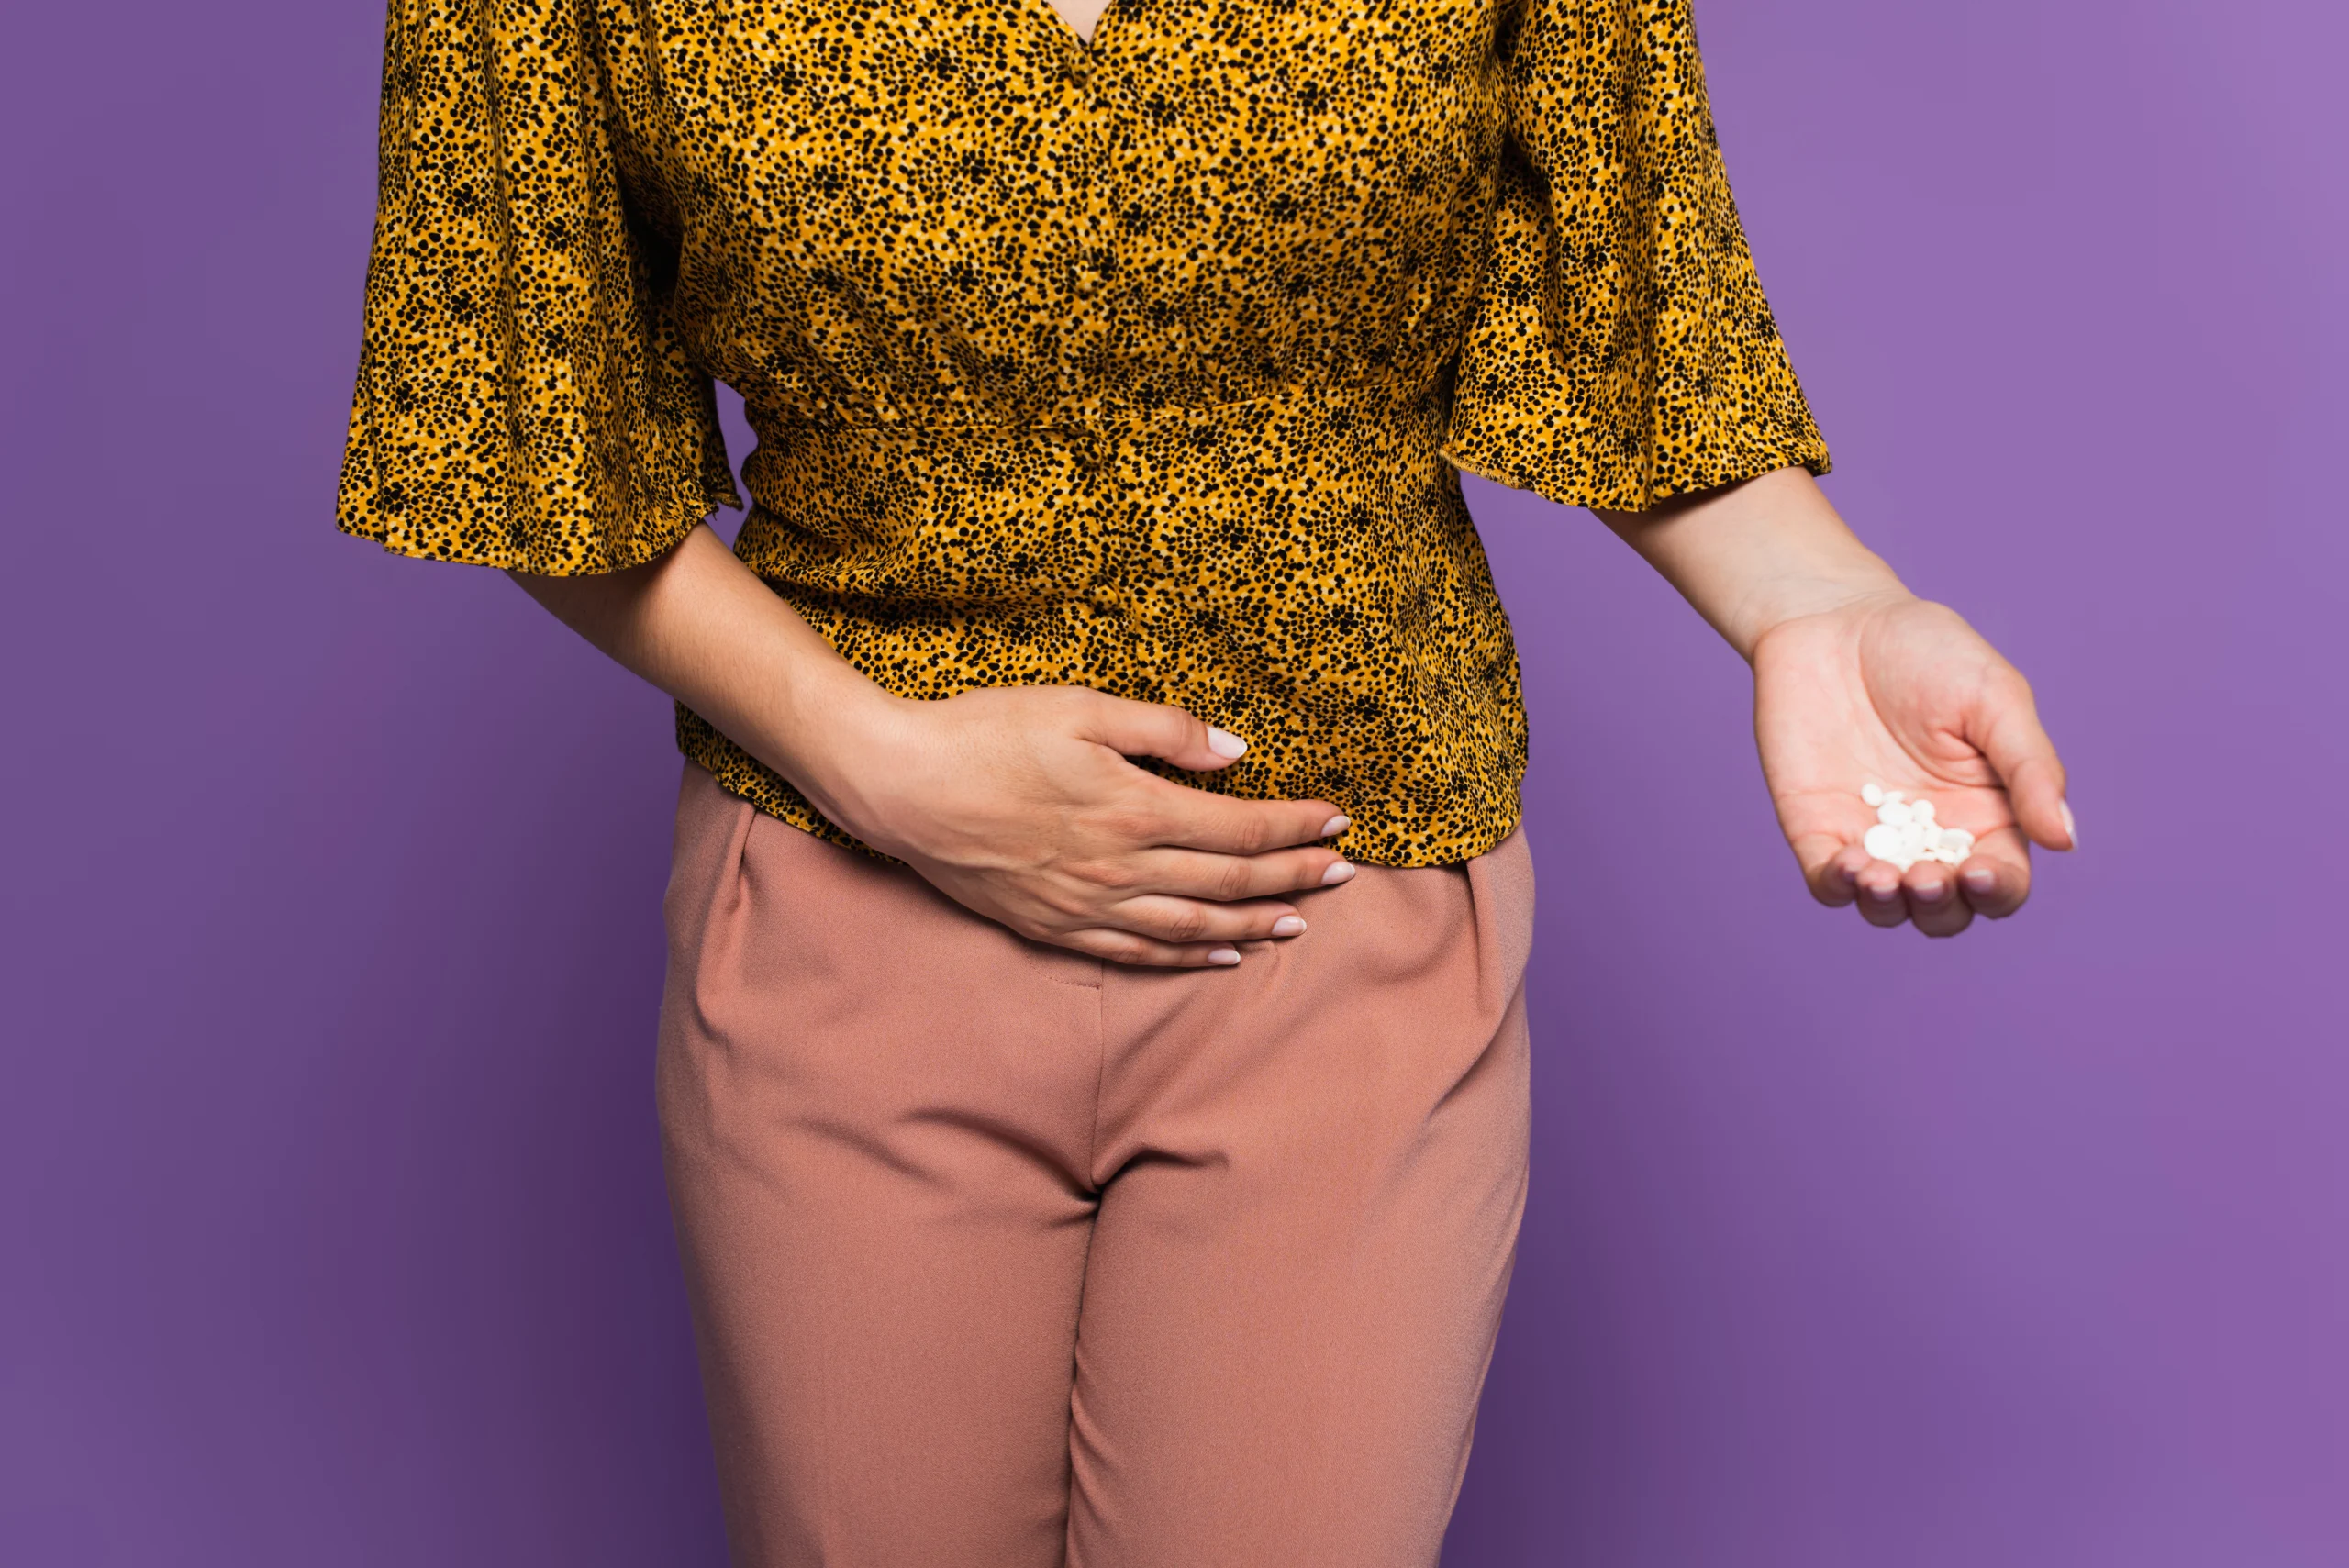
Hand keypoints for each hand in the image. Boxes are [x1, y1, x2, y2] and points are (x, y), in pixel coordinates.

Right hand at [810, 686, 1355, 966]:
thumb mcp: (1080, 707)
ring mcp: (1088, 905)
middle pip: (1230, 880)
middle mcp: (1121, 868)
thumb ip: (1165, 730)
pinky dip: (1188, 955)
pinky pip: (1138, 951)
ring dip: (1254, 924)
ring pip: (1193, 924)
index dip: (1297, 828)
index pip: (1240, 826)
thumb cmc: (985, 733)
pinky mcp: (1054, 925)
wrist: (900, 785)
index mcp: (1134, 808)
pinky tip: (1220, 954)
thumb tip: (1236, 754)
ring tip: (1300, 923)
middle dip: (1294, 877)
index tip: (1339, 823)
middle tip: (1344, 875)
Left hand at [1752, 591, 2073, 936]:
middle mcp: (1931, 837)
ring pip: (1888, 907)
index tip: (1981, 873)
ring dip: (1890, 907)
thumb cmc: (1927, 651)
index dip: (1998, 892)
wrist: (1834, 622)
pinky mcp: (1817, 828)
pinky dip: (1839, 886)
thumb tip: (2065, 839)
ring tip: (1883, 877)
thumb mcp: (1994, 698)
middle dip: (1942, 907)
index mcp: (1987, 813)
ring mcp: (1871, 836)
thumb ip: (2030, 767)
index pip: (2002, 880)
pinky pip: (1829, 881)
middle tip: (1927, 877)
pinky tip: (1848, 864)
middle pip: (1947, 909)